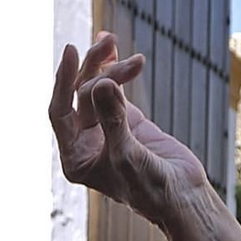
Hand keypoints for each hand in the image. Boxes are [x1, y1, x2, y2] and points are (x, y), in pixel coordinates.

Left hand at [50, 33, 208, 215]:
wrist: (181, 196)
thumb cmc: (151, 187)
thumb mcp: (128, 155)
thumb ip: (114, 120)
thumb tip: (102, 83)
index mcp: (75, 158)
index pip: (59, 112)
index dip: (62, 81)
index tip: (71, 50)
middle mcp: (85, 143)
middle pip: (80, 94)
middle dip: (95, 68)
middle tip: (110, 45)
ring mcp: (105, 129)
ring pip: (97, 87)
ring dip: (108, 65)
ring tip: (124, 49)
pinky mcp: (127, 119)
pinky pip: (114, 88)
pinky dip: (115, 68)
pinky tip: (115, 48)